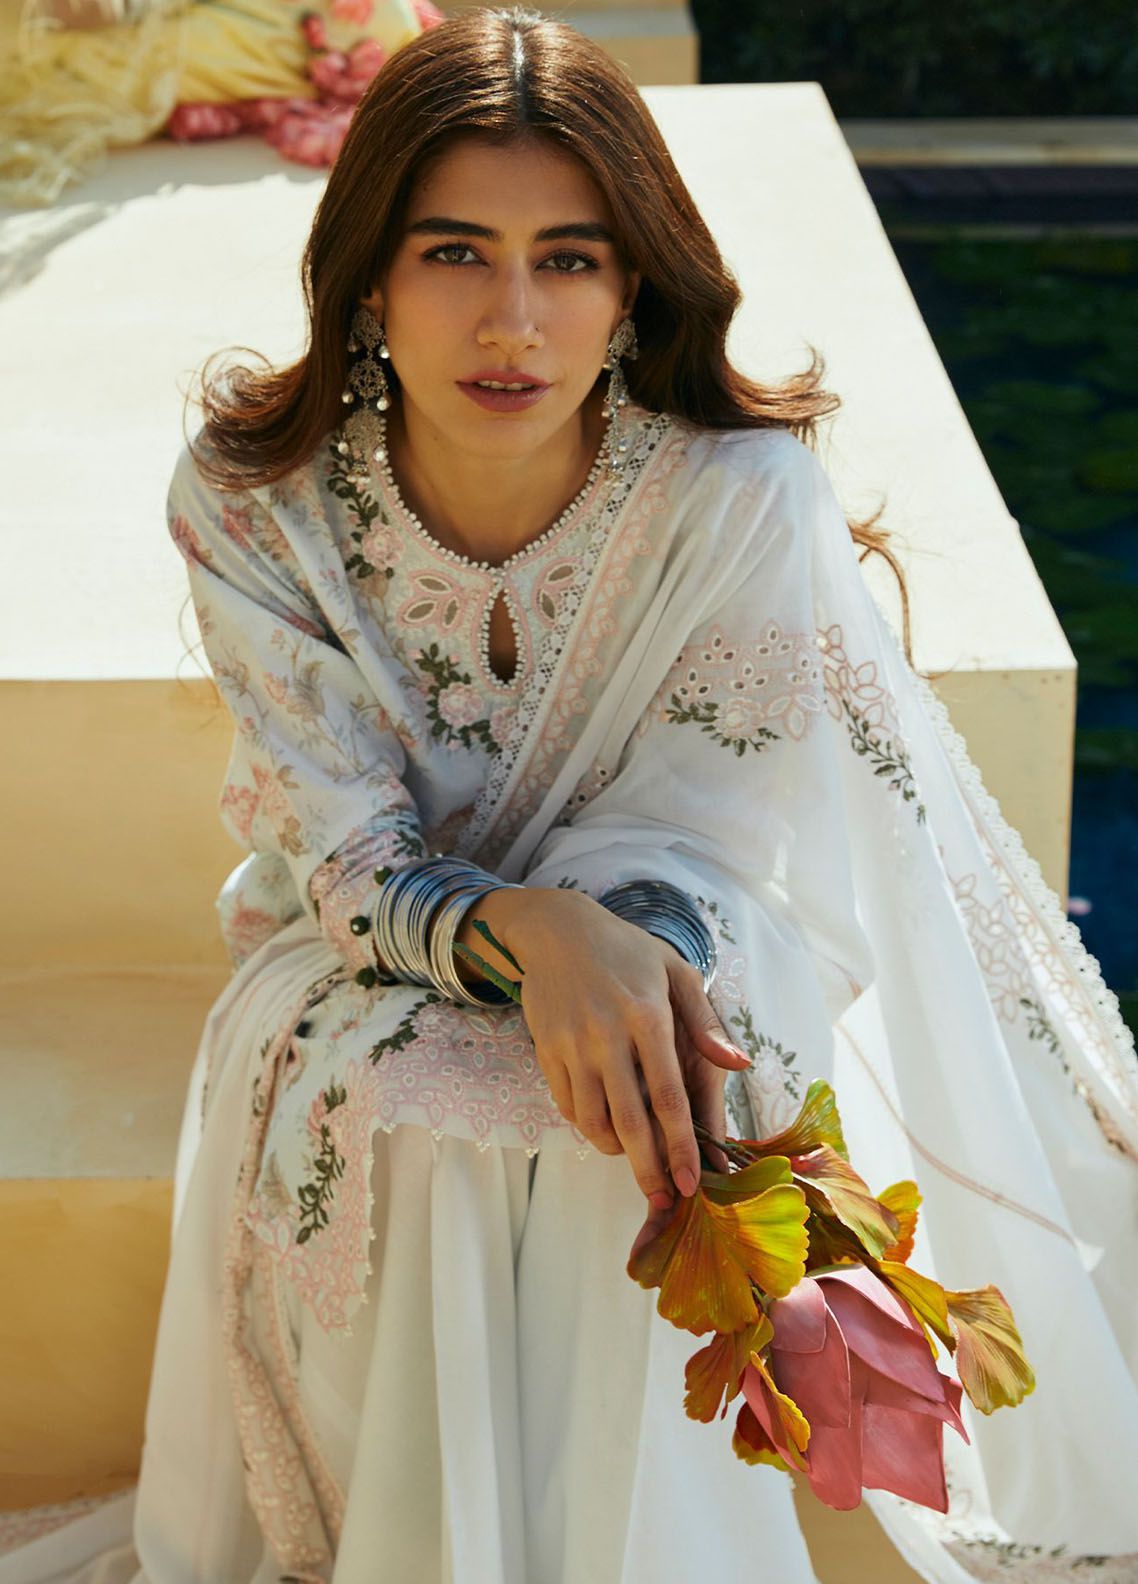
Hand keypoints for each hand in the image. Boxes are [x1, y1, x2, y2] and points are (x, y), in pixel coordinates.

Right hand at [485, 887, 749, 1205]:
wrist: (557, 930)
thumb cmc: (627, 951)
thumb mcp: (676, 973)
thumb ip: (706, 1023)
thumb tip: (739, 1065)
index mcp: (648, 1017)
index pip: (669, 1097)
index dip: (681, 1146)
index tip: (690, 1182)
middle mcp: (607, 1035)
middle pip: (630, 1121)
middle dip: (648, 1168)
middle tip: (661, 1198)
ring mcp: (572, 1045)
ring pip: (592, 1119)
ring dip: (614, 1149)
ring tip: (633, 1157)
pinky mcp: (546, 1050)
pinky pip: (566, 1104)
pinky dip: (586, 1126)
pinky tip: (603, 1128)